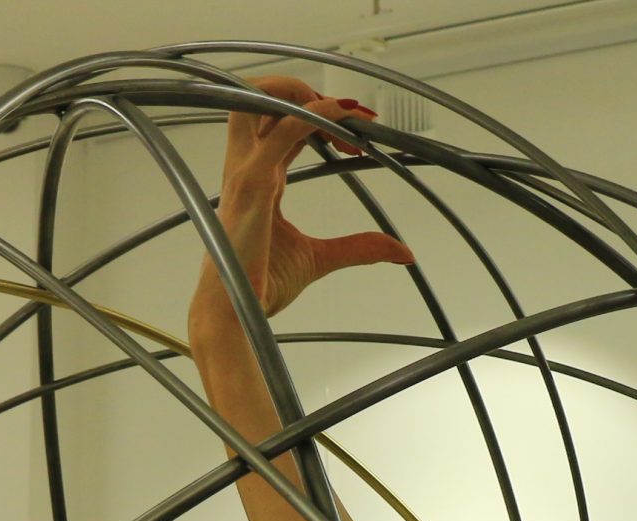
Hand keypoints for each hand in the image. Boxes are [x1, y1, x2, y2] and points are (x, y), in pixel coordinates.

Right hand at [192, 75, 414, 326]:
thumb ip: (358, 248)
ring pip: (260, 100)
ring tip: (346, 110)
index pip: (283, 124)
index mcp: (255, 177)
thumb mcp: (319, 259)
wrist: (235, 315)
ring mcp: (245, 172)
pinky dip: (313, 114)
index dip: (321, 116)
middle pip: (259, 97)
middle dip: (303, 90)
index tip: (362, 130)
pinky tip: (342, 114)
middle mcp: (245, 166)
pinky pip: (282, 132)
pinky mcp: (252, 184)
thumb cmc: (260, 285)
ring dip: (302, 91)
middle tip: (351, 114)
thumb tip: (402, 252)